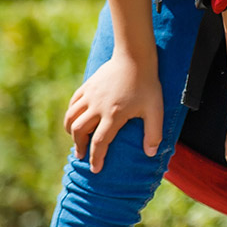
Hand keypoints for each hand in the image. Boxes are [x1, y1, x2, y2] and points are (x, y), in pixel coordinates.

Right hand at [63, 53, 161, 173]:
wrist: (134, 56)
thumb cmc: (147, 84)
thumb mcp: (155, 110)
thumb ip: (154, 133)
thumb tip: (151, 154)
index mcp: (114, 115)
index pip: (100, 142)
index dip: (96, 158)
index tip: (95, 169)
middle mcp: (98, 106)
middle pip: (80, 131)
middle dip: (80, 147)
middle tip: (82, 156)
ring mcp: (90, 95)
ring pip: (71, 117)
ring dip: (71, 132)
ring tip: (76, 141)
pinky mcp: (87, 86)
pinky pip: (73, 103)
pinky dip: (71, 114)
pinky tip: (74, 120)